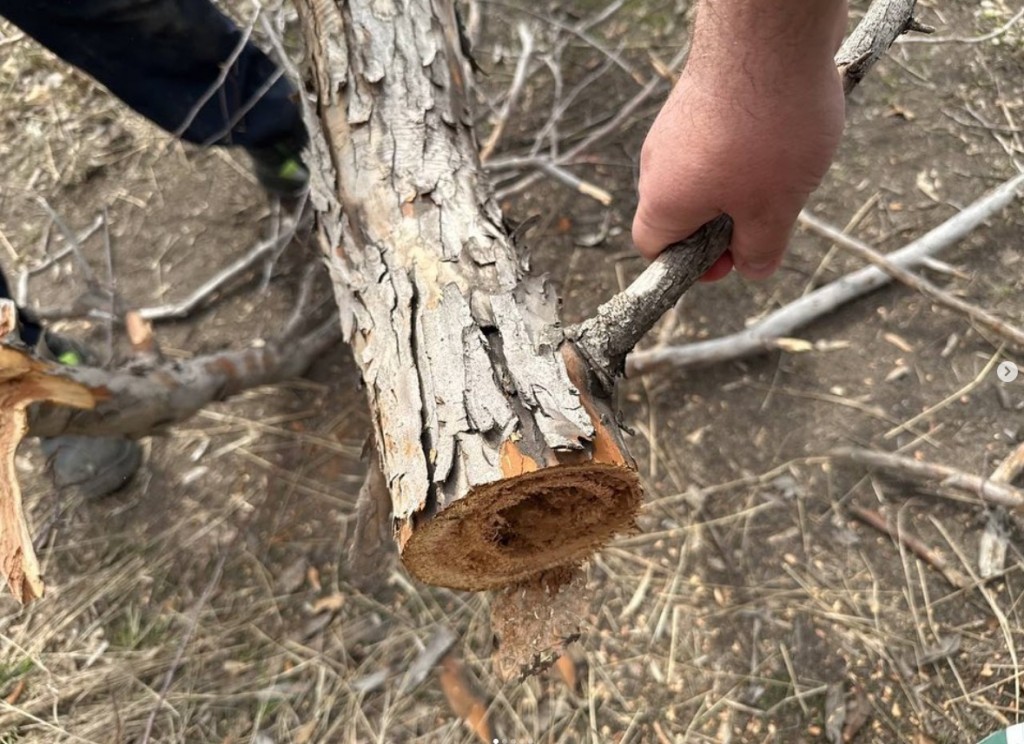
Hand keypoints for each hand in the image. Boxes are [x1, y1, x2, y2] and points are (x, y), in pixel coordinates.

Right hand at [632, 2, 847, 280]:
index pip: (654, 248)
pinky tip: (783, 134)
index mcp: (662, 201)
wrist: (769, 33)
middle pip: (680, 212)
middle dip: (725, 223)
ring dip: (740, 184)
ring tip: (784, 169)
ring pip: (702, 175)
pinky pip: (715, 142)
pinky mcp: (697, 99)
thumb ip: (761, 248)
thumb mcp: (774, 208)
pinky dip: (745, 150)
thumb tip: (751, 269)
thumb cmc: (768, 129)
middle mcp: (656, 164)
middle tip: (769, 215)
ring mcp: (674, 127)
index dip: (691, 266)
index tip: (732, 258)